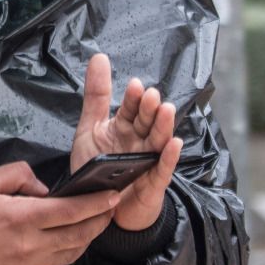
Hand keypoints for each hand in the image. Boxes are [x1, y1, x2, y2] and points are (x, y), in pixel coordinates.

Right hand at [0, 161, 120, 264]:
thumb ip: (16, 176)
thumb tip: (43, 188)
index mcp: (20, 218)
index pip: (70, 210)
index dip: (95, 204)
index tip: (112, 196)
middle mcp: (29, 246)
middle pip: (78, 235)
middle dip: (99, 222)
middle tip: (111, 210)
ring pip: (69, 254)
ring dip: (86, 239)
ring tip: (94, 225)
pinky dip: (64, 252)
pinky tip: (66, 241)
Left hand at [70, 53, 181, 232]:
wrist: (99, 207)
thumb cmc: (97, 168)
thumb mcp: (90, 129)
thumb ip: (96, 95)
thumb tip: (99, 57)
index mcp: (123, 126)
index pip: (130, 108)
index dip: (133, 98)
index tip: (134, 85)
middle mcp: (138, 141)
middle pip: (147, 121)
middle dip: (150, 109)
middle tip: (152, 96)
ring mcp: (148, 161)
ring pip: (159, 141)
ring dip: (163, 126)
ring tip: (166, 111)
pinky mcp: (153, 183)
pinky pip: (163, 169)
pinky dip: (169, 158)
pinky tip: (173, 145)